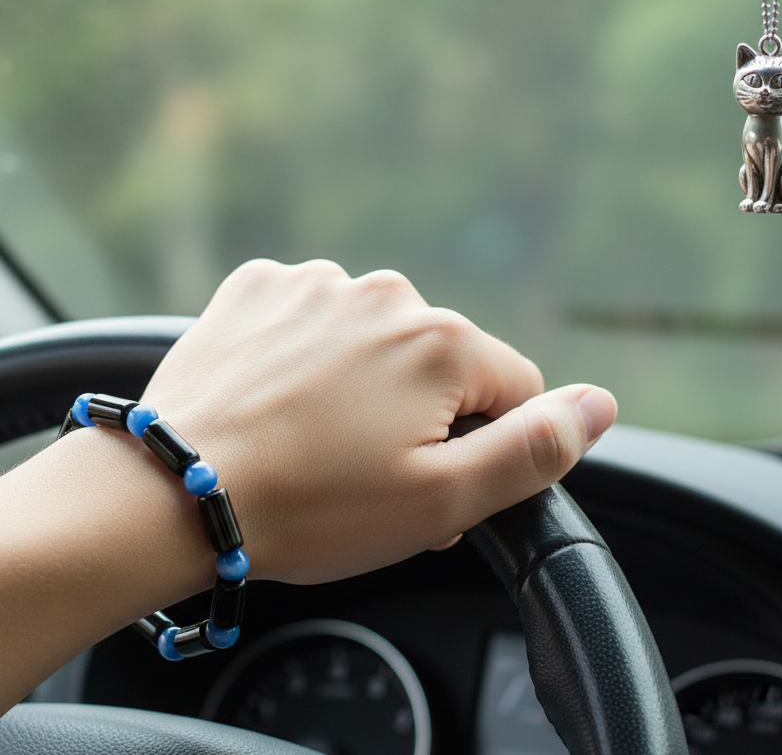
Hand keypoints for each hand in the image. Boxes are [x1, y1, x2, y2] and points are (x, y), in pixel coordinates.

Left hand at [142, 259, 616, 583]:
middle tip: (365, 477)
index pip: (512, 388)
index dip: (481, 446)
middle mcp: (386, 294)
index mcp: (441, 343)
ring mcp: (316, 284)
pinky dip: (309, 354)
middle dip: (423, 418)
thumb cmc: (311, 506)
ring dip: (364, 386)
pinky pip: (313, 318)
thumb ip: (535, 448)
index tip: (428, 484)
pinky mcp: (260, 288)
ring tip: (314, 442)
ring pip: (376, 341)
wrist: (173, 491)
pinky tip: (280, 397)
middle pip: (441, 363)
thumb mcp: (443, 501)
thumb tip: (599, 404)